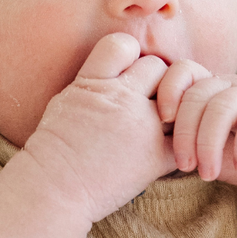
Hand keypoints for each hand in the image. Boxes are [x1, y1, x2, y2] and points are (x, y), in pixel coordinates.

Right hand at [20, 33, 177, 222]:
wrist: (52, 192)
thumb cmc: (51, 154)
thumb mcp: (64, 103)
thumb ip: (91, 86)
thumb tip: (112, 77)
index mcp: (93, 83)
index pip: (123, 45)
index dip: (130, 56)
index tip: (127, 75)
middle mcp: (120, 98)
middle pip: (157, 67)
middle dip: (157, 82)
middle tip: (151, 104)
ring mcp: (141, 127)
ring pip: (178, 97)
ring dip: (175, 108)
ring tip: (164, 125)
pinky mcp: (155, 157)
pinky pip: (185, 138)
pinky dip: (184, 143)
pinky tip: (173, 151)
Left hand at [155, 62, 236, 199]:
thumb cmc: (236, 161)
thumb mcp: (201, 151)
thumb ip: (178, 141)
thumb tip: (142, 145)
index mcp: (209, 89)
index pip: (182, 71)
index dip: (168, 91)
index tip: (162, 125)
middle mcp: (232, 86)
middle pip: (199, 93)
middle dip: (185, 133)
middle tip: (185, 166)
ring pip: (224, 106)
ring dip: (209, 144)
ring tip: (207, 174)